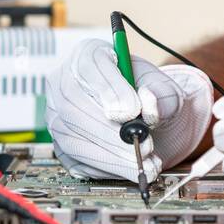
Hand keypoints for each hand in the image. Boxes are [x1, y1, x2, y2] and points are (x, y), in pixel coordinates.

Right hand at [44, 38, 212, 182]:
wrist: (148, 118)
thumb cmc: (150, 94)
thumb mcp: (165, 87)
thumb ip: (161, 94)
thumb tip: (148, 104)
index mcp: (90, 55)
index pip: (90, 66)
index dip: (109, 90)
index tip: (132, 111)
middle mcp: (65, 83)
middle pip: (75, 105)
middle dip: (112, 132)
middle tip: (143, 144)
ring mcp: (58, 115)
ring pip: (72, 137)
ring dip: (111, 155)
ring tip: (144, 161)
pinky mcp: (62, 145)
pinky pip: (76, 159)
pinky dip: (106, 167)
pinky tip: (130, 168)